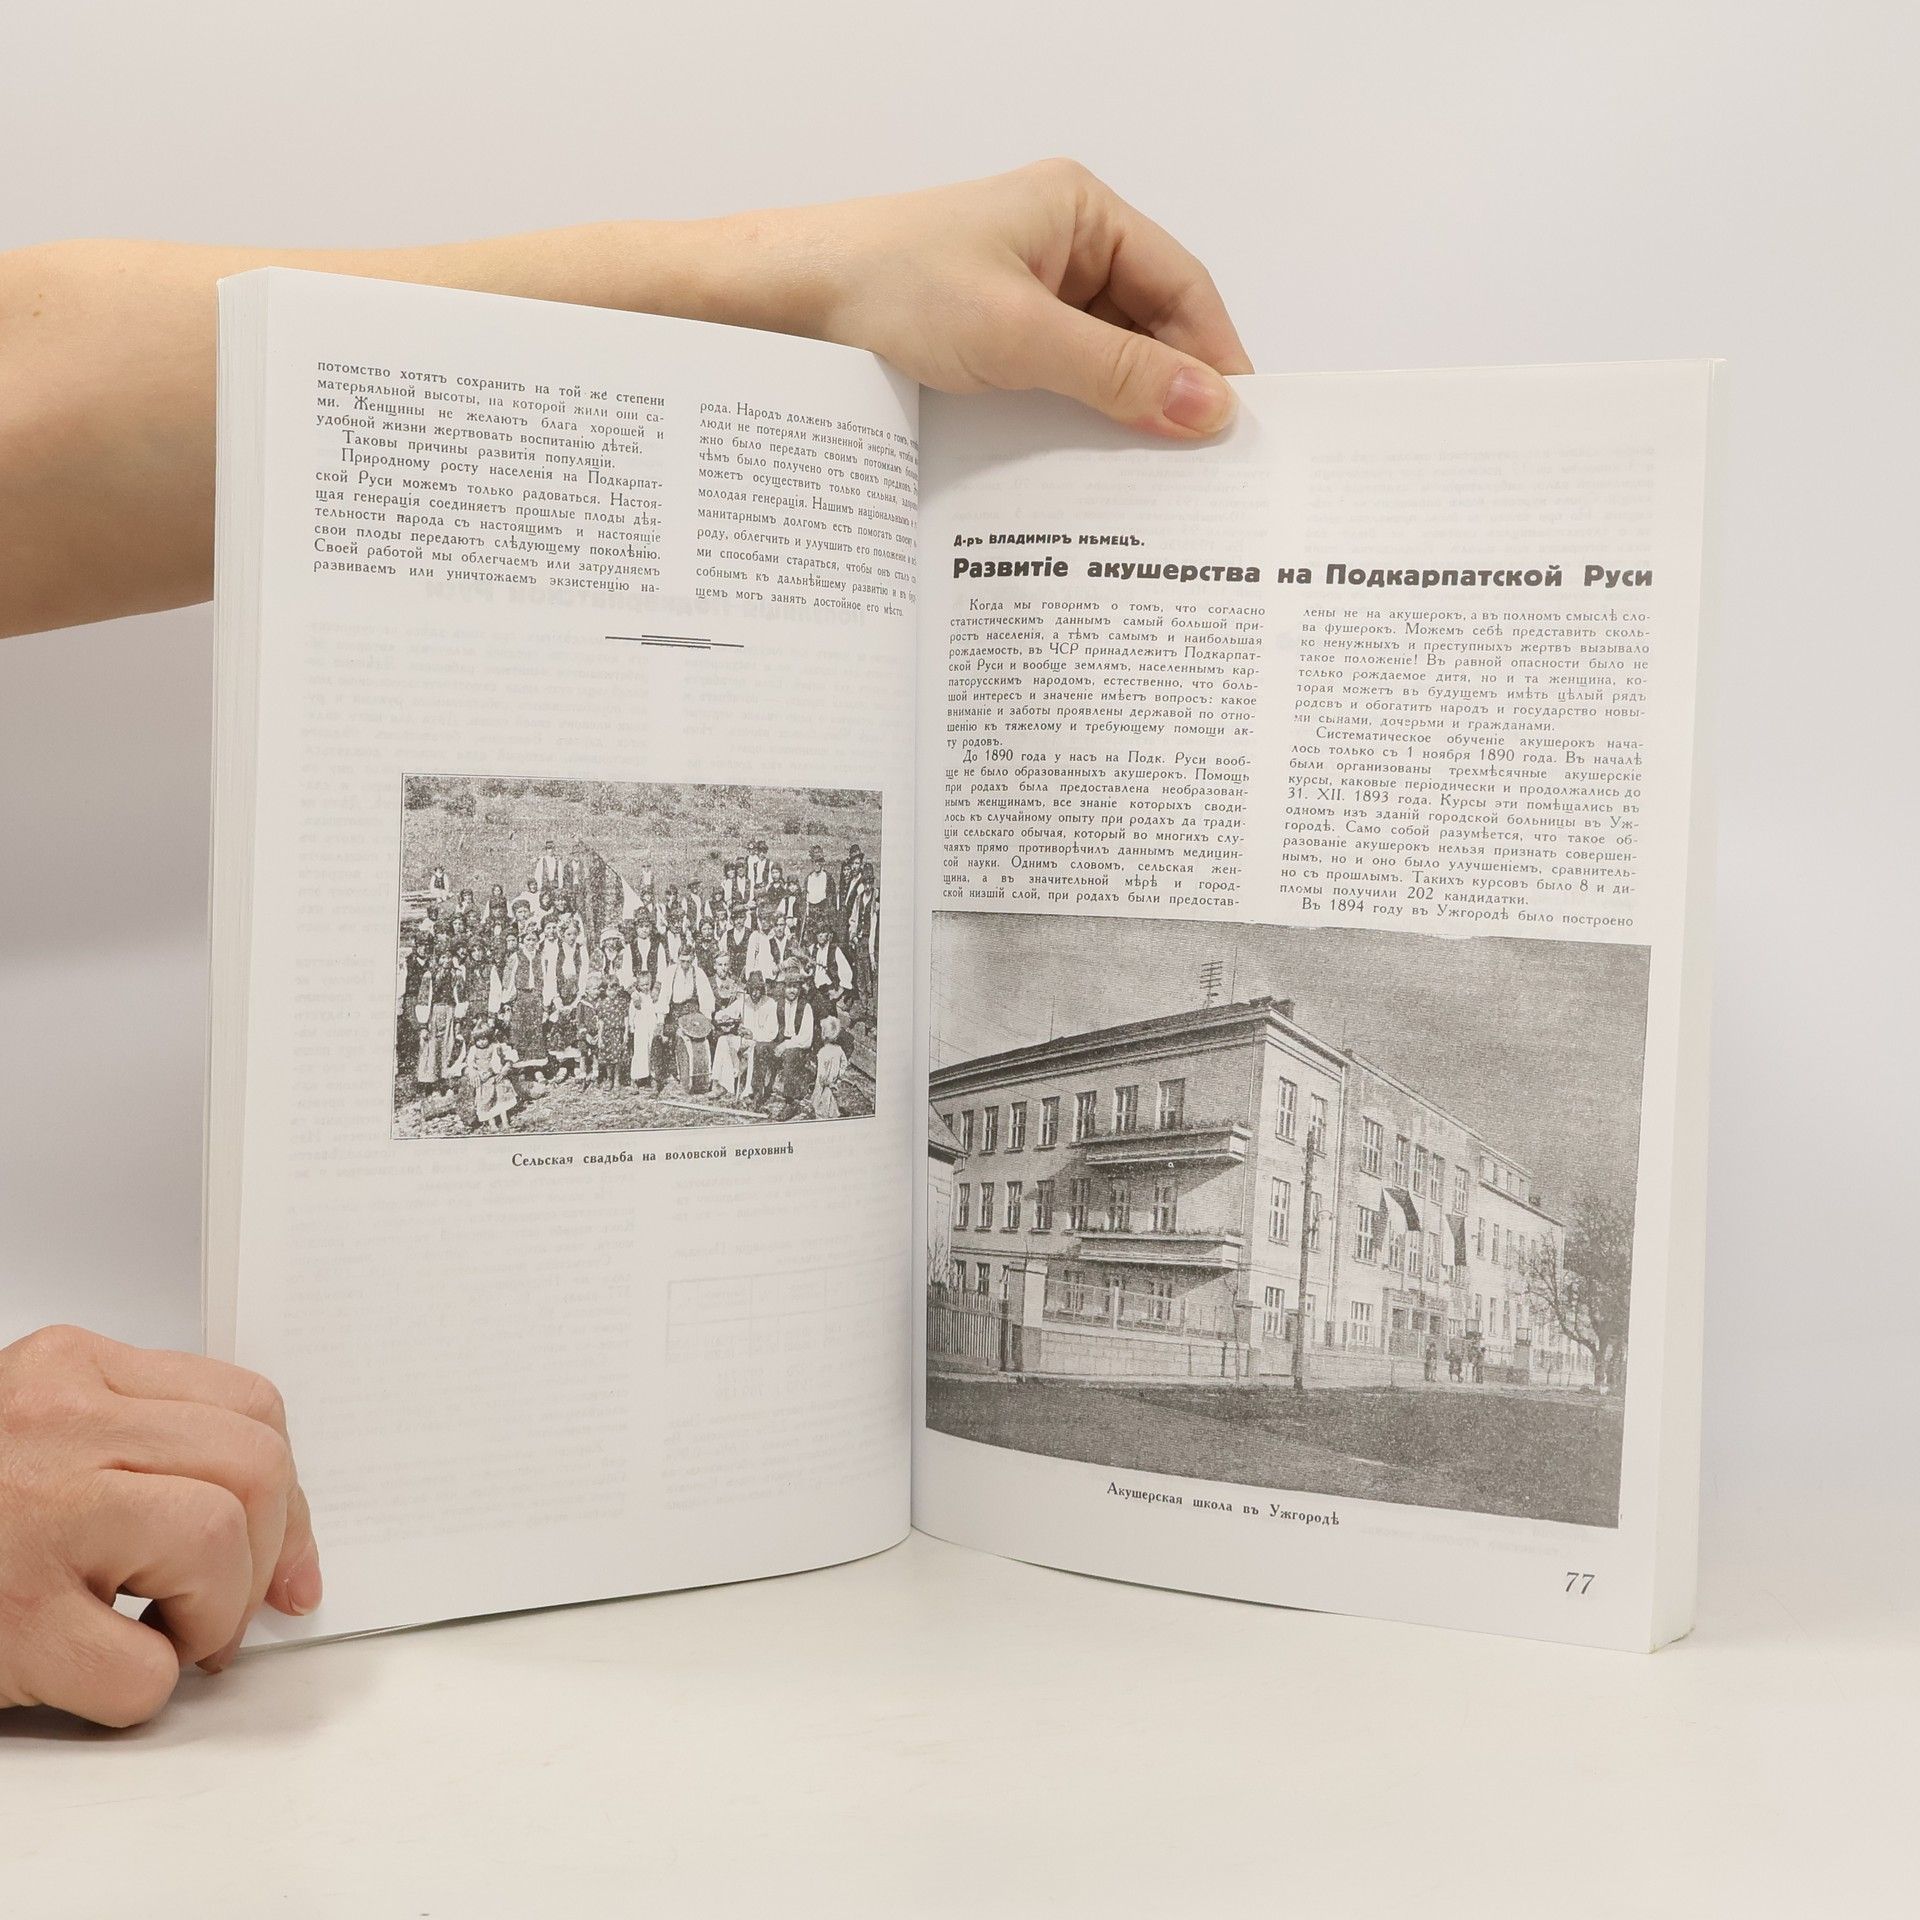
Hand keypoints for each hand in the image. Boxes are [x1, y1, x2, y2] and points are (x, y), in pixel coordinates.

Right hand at [0, 1325, 319, 1726]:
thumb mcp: (41, 1434)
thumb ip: (140, 1443)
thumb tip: (270, 1525)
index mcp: (72, 1369)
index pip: (249, 1409)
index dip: (287, 1497)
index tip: (285, 1561)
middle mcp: (57, 1424)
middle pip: (253, 1467)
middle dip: (265, 1554)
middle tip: (221, 1609)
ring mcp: (34, 1517)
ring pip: (217, 1541)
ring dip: (215, 1615)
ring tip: (165, 1636)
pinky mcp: (12, 1617)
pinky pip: (144, 1667)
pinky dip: (143, 1688)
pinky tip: (95, 1671)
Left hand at [728, 158, 1253, 437]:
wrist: (776, 308)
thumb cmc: (883, 287)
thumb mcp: (1017, 335)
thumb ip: (1117, 374)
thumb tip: (1209, 408)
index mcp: (1078, 212)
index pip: (1181, 286)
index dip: (1217, 356)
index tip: (1241, 426)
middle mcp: (1058, 246)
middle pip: (1149, 328)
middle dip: (1173, 392)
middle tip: (1204, 468)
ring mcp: (1022, 294)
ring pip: (1103, 362)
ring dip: (1124, 415)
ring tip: (1154, 479)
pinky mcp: (989, 341)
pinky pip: (1057, 384)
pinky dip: (1077, 423)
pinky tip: (1087, 469)